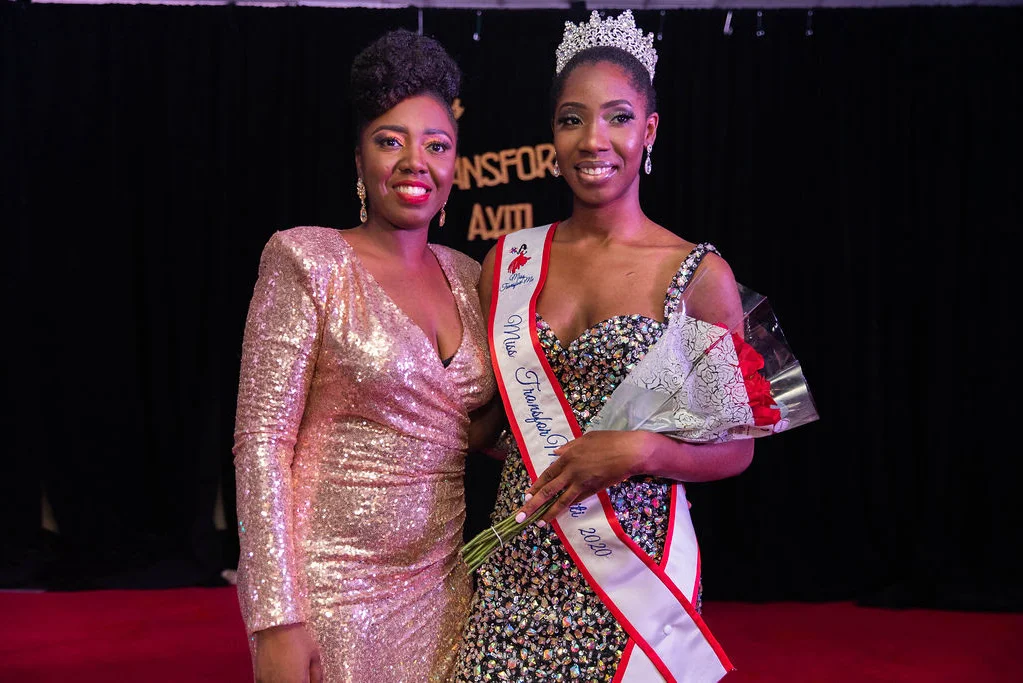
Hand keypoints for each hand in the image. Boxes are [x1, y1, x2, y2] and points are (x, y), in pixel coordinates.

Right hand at [253, 623, 322, 682]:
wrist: (275, 626)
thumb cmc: (297, 639)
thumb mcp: (314, 656)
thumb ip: (317, 675)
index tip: (308, 679)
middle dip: (299, 681)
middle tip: (301, 673)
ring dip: (287, 681)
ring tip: (290, 670)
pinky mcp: (259, 678)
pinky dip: (275, 680)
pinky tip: (280, 671)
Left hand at [516, 430, 654, 523]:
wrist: (629, 452)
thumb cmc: (609, 441)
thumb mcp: (586, 439)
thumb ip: (569, 447)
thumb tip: (556, 453)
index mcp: (568, 456)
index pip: (547, 475)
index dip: (536, 486)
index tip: (526, 495)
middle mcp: (571, 471)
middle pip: (549, 490)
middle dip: (533, 504)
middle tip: (521, 516)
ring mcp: (582, 482)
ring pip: (561, 501)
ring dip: (549, 513)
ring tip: (539, 523)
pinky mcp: (593, 490)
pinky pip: (577, 500)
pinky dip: (568, 507)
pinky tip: (559, 514)